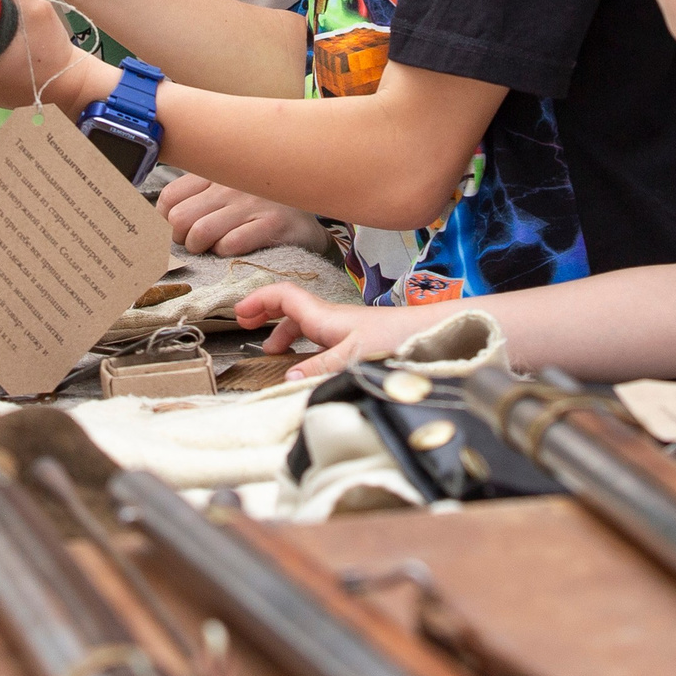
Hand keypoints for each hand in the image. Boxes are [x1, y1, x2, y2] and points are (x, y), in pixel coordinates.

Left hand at [158, 174, 328, 255]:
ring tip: (211, 248)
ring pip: (200, 232)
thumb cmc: (259, 205)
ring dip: (200, 248)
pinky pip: (231, 243)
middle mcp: (230, 184)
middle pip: (179, 219)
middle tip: (194, 244)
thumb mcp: (226, 189)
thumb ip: (194, 197)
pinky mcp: (271, 222)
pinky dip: (225, 252)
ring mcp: (251, 202)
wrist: (309, 210)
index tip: (175, 232)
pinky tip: (232, 249)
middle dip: (180, 240)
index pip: (169, 198)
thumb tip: (159, 221)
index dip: (164, 222)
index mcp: (214, 173)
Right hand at [234, 282, 403, 381]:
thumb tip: (285, 379)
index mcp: (326, 317)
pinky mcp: (357, 342)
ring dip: (285, 334)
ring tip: (274, 354)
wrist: (436, 335)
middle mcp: (332, 320)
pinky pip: (321, 339)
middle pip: (291, 309)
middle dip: (266, 314)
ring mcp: (344, 330)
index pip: (284, 296)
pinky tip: (308, 364)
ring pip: (306, 325)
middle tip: (248, 327)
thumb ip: (319, 368)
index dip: (258, 301)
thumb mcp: (355, 356)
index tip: (239, 314)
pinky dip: (306, 347)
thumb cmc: (400, 338)